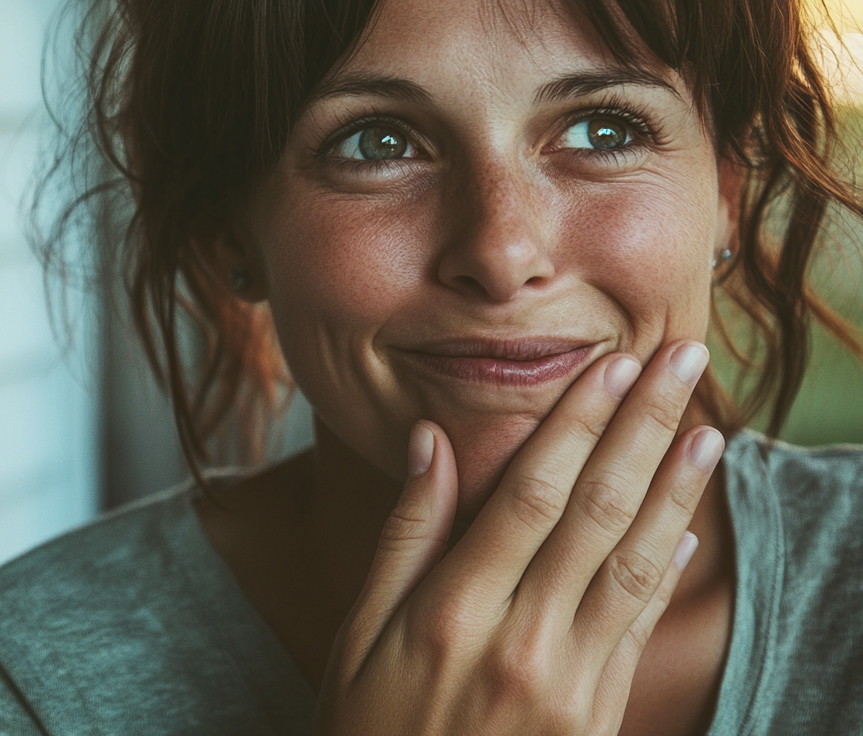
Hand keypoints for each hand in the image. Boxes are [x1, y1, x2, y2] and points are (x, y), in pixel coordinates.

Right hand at [313, 341, 722, 735]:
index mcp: (452, 613)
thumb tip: (430, 442)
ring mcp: (567, 685)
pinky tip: (688, 522)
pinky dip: (667, 569)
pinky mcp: (596, 719)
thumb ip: (402, 537)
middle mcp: (520, 642)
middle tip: (679, 361)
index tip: (609, 365)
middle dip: (641, 429)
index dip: (576, 424)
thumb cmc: (365, 729)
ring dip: (675, 488)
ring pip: (634, 565)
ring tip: (705, 426)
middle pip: (595, 513)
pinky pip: (638, 629)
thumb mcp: (355, 635)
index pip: (529, 494)